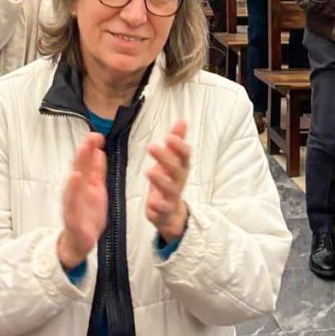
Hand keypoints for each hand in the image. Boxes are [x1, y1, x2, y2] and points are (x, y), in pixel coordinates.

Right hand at [57, 133, 107, 269]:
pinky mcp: (71, 215)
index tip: (97, 135)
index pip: (87, 163)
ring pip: (74, 179)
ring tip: (83, 149)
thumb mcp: (96, 190)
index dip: (91, 149)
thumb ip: (97, 172)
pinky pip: (71, 200)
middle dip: (85, 151)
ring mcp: (72, 202)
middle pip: (80, 167)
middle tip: (91, 136)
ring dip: (78, 164)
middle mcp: (77, 190)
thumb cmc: (88, 215)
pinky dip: (72, 188)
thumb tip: (99, 151)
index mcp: (85, 184)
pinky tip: (75, 176)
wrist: (80, 241)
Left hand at [145, 121, 190, 242]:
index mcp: (181, 168)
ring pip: (170, 190)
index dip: (179, 146)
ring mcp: (172, 198)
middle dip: (166, 158)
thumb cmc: (170, 182)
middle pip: (177, 170)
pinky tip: (151, 201)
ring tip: (149, 171)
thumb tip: (182, 121)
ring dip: (161, 180)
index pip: (185, 155)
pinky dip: (157, 206)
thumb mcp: (172, 161)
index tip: (169, 136)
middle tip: (152, 146)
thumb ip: (176, 142)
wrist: (172, 214)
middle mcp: (179, 182)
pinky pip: (163, 210)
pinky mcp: (164, 213)